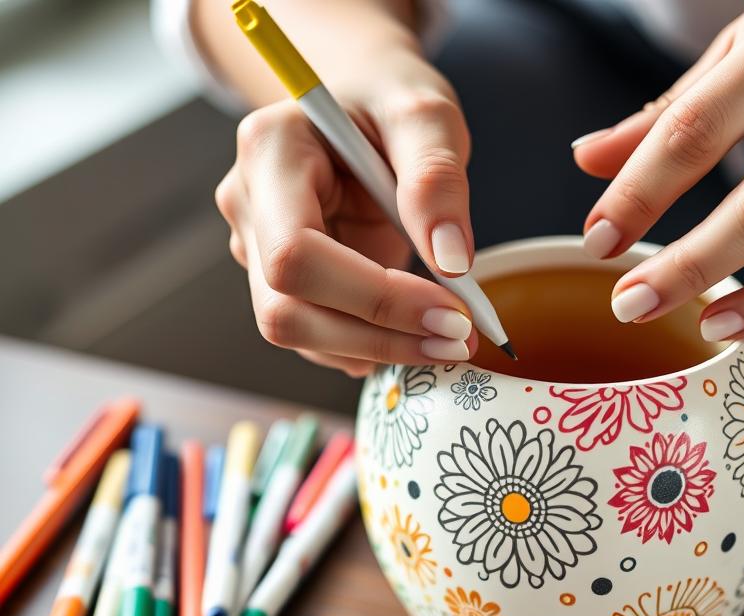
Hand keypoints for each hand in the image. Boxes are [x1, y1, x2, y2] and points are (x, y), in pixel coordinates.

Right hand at [216, 46, 476, 376]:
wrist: (362, 103)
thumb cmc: (388, 100)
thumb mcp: (426, 114)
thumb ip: (437, 177)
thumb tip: (451, 262)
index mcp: (269, 151)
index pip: (296, 254)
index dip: (373, 299)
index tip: (451, 312)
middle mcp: (248, 205)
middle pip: (285, 309)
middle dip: (376, 338)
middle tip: (457, 341)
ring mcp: (256, 246)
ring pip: (297, 332)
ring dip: (375, 350)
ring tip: (447, 340)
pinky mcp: (281, 278)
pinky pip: (317, 332)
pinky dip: (368, 345)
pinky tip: (416, 334)